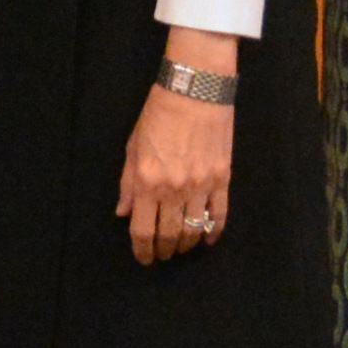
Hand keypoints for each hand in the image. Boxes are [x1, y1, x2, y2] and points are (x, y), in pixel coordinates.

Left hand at [119, 71, 236, 262]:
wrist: (195, 89)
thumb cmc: (158, 114)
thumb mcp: (133, 147)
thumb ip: (128, 183)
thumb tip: (124, 213)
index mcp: (148, 181)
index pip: (143, 230)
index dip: (142, 250)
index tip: (143, 258)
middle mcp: (175, 189)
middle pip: (170, 235)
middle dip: (164, 250)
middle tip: (162, 254)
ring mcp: (202, 185)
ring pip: (196, 230)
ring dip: (187, 245)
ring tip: (181, 248)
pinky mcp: (223, 178)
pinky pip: (220, 214)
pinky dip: (214, 232)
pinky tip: (208, 240)